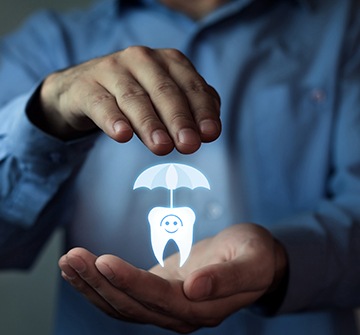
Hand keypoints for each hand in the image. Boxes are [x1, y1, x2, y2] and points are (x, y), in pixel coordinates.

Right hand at [34, 46, 220, 154]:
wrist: (84, 88)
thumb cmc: (135, 94)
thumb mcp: (165, 98)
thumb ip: (191, 108)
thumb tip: (209, 130)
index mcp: (168, 61)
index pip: (191, 87)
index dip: (203, 111)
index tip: (209, 134)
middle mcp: (142, 60)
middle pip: (164, 91)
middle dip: (179, 119)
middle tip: (189, 145)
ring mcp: (112, 70)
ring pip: (135, 98)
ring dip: (150, 124)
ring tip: (161, 146)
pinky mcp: (86, 86)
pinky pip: (101, 103)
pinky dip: (112, 119)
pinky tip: (122, 135)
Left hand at [58, 224, 287, 332]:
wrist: (253, 259)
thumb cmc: (255, 255)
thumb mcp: (252, 260)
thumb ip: (227, 278)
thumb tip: (196, 288)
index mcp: (202, 310)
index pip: (158, 299)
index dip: (130, 282)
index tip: (103, 261)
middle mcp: (180, 316)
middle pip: (131, 305)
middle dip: (98, 282)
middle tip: (72, 256)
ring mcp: (166, 308)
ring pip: (121, 305)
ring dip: (92, 285)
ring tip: (68, 261)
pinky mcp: (158, 294)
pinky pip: (124, 295)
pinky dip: (100, 285)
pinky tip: (82, 270)